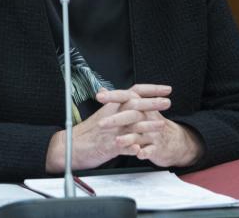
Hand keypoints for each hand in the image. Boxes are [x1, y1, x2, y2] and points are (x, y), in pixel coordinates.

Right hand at [45, 84, 170, 172]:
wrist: (71, 145)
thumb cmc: (89, 131)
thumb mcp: (104, 114)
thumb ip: (119, 105)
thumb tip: (134, 97)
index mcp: (113, 105)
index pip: (133, 91)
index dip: (151, 89)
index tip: (166, 89)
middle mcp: (112, 115)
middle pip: (134, 105)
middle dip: (152, 103)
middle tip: (167, 102)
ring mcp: (110, 130)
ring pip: (131, 125)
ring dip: (147, 125)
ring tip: (161, 125)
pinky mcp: (107, 145)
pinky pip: (122, 146)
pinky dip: (131, 147)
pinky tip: (140, 149)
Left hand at [98, 86, 204, 167]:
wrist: (174, 141)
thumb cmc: (152, 124)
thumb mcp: (138, 109)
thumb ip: (119, 100)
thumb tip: (102, 90)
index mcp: (142, 106)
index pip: (127, 96)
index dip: (113, 96)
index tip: (99, 96)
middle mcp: (148, 117)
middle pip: (132, 115)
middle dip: (116, 119)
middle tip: (101, 124)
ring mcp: (153, 133)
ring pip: (139, 135)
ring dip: (128, 138)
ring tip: (117, 141)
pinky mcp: (157, 147)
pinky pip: (151, 150)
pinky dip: (145, 152)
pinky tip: (138, 153)